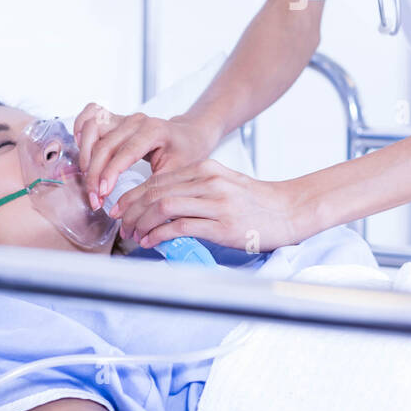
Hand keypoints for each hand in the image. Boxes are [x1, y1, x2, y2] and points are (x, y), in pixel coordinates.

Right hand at [73, 103, 218, 207]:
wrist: (189, 136)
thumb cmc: (186, 154)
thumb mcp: (177, 173)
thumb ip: (154, 188)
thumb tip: (131, 210)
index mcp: (153, 130)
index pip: (124, 151)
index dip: (109, 174)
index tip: (102, 195)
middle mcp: (136, 120)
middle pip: (104, 144)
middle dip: (94, 174)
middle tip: (94, 199)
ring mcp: (123, 117)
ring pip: (92, 128)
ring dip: (85, 155)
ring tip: (88, 179)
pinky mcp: (115, 120)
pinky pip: (89, 117)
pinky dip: (80, 131)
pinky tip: (81, 151)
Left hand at [110, 159, 305, 253]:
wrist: (289, 210)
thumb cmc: (255, 202)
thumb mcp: (223, 185)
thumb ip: (194, 190)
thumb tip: (161, 207)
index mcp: (206, 169)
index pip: (158, 180)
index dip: (133, 196)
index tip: (121, 209)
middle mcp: (208, 181)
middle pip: (155, 191)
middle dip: (131, 210)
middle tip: (122, 225)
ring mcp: (216, 202)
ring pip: (163, 206)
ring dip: (142, 222)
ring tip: (134, 235)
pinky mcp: (222, 225)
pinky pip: (181, 226)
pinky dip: (160, 234)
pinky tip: (152, 241)